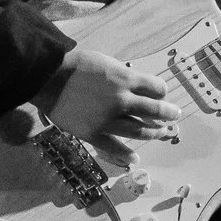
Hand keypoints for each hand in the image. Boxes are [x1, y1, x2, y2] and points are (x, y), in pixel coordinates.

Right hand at [40, 46, 175, 141]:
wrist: (46, 77)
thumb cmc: (75, 65)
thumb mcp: (106, 62)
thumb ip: (123, 76)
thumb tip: (137, 87)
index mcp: (125, 78)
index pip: (156, 88)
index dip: (162, 92)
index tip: (163, 95)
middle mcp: (121, 100)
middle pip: (153, 110)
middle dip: (167, 114)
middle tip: (174, 116)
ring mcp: (107, 119)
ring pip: (139, 130)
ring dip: (154, 132)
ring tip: (162, 133)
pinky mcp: (93, 133)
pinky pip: (113, 146)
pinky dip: (126, 154)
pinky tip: (136, 158)